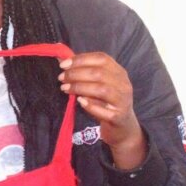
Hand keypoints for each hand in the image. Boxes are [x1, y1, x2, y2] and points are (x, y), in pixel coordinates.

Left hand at [59, 52, 145, 169]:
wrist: (121, 126)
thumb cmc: (105, 102)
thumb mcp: (98, 84)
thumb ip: (84, 72)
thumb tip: (61, 60)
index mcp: (119, 72)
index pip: (102, 58)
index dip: (81, 59)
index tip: (63, 65)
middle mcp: (123, 84)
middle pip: (99, 73)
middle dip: (76, 74)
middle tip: (61, 78)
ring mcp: (123, 100)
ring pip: (102, 89)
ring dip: (80, 87)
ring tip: (65, 89)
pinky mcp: (118, 116)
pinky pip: (104, 110)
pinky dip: (90, 105)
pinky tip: (79, 101)